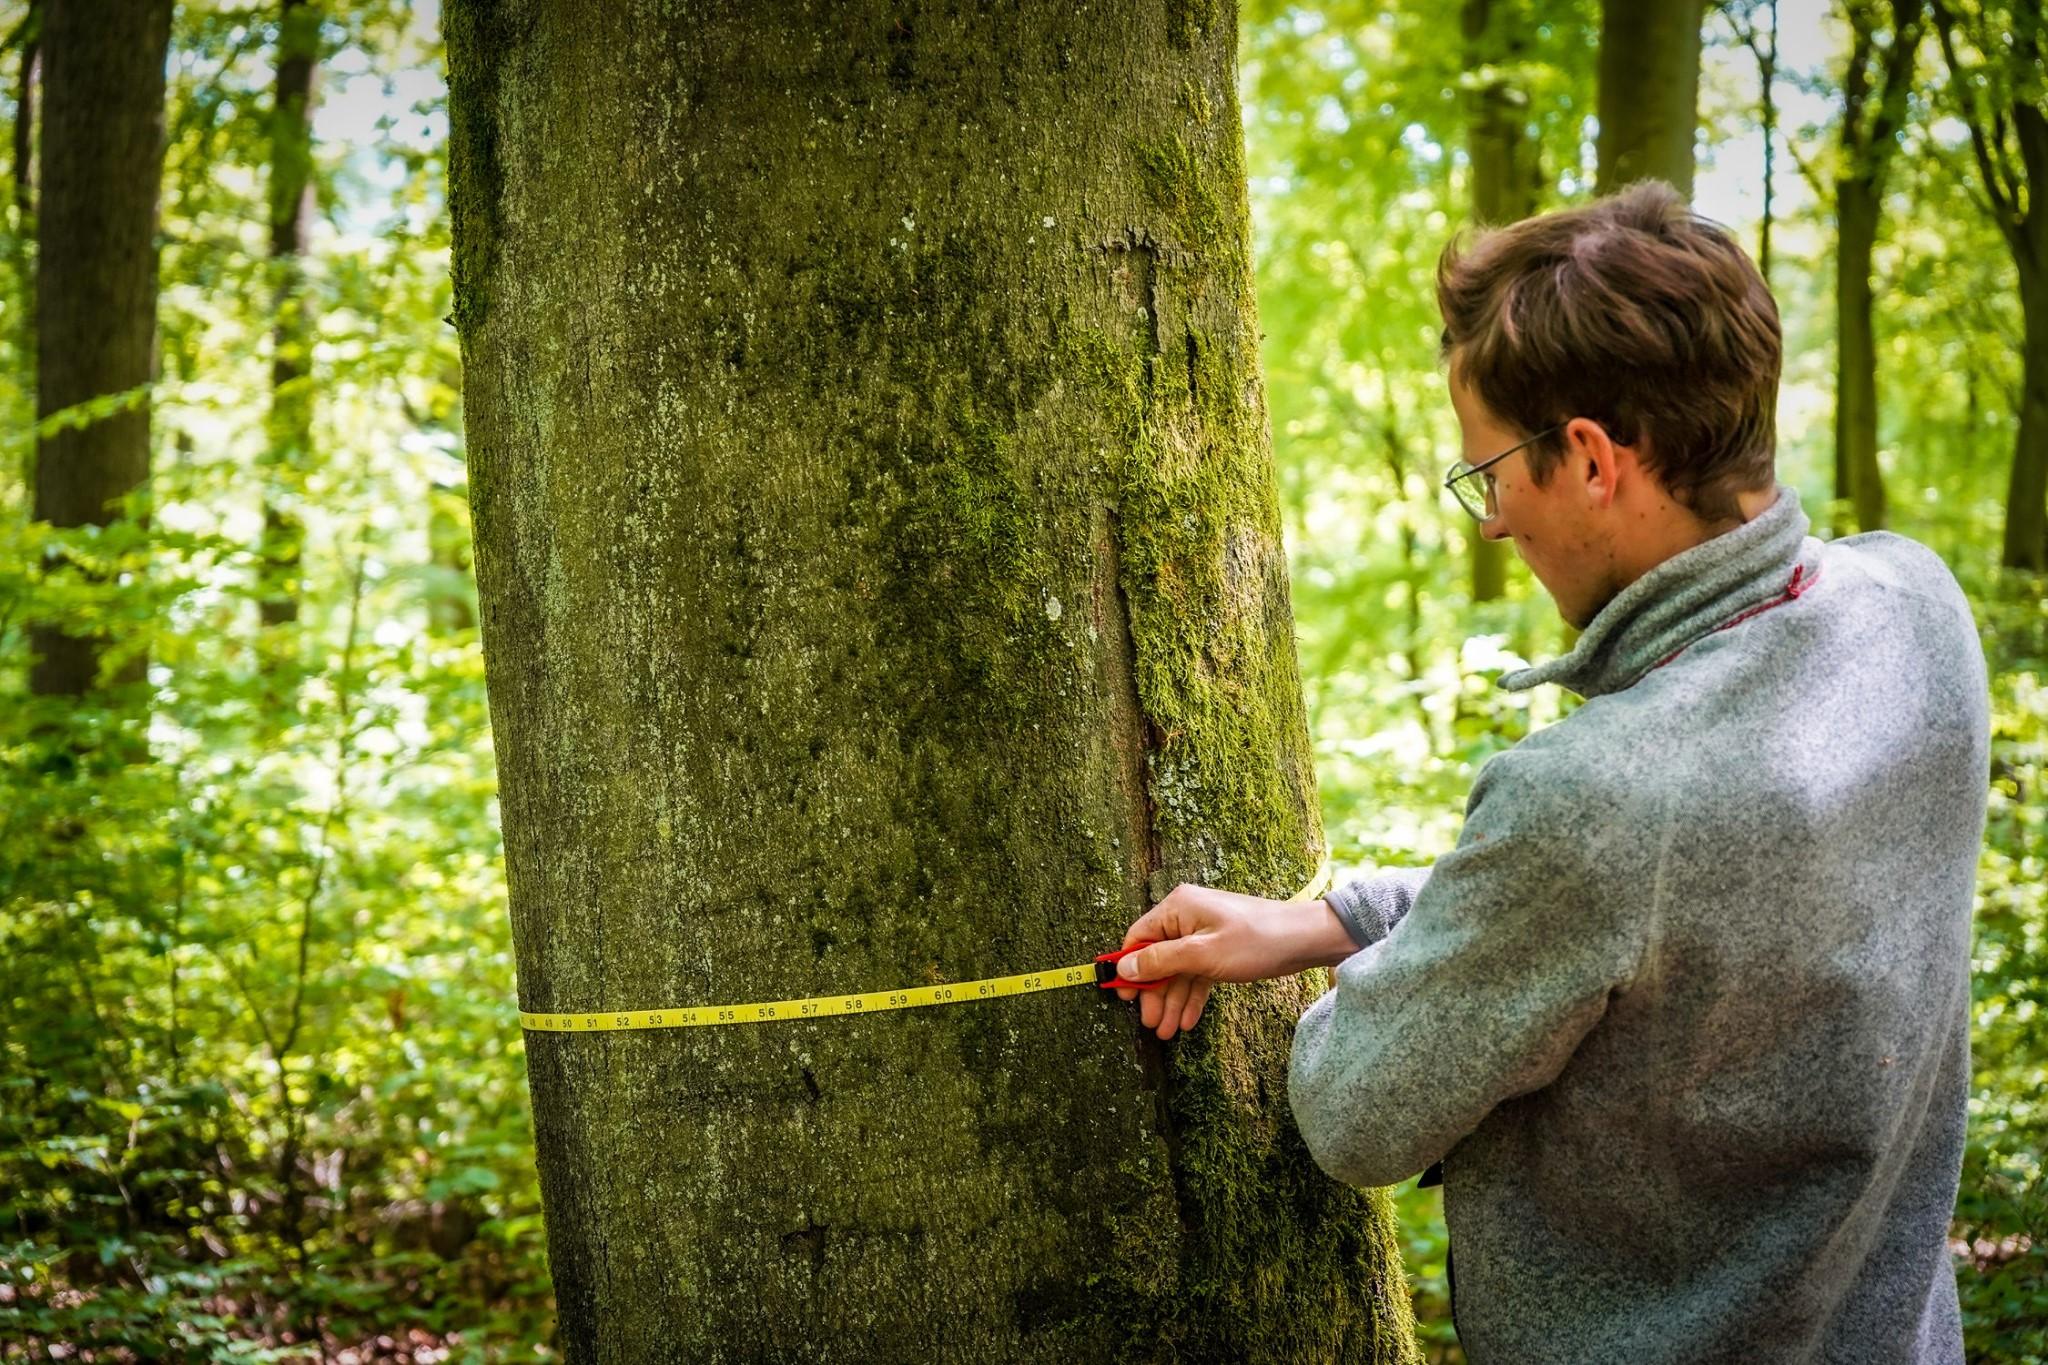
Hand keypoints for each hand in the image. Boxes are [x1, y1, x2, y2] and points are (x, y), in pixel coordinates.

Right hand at [1112, 882, 1356, 1039]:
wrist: (1305, 940)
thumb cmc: (1256, 941)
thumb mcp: (1202, 955)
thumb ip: (1161, 961)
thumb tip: (1124, 968)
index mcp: (1178, 908)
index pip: (1139, 937)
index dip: (1129, 968)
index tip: (1124, 997)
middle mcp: (1187, 916)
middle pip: (1158, 958)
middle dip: (1154, 993)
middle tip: (1150, 1024)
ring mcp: (1204, 932)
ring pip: (1179, 970)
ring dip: (1173, 1000)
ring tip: (1168, 1032)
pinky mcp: (1219, 947)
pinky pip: (1197, 972)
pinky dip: (1192, 994)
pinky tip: (1188, 1020)